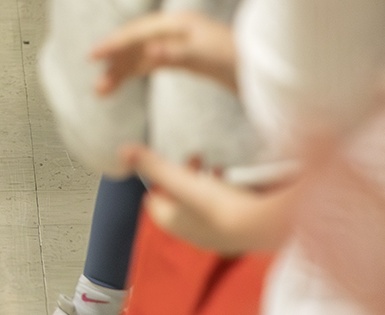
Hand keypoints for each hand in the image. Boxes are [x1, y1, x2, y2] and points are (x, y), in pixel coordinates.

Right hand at [91, 10, 238, 95]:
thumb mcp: (208, 56)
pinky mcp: (186, 58)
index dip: (113, 44)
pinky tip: (126, 80)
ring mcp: (180, 43)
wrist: (271, 69)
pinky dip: (136, 71)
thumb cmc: (242, 59)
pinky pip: (152, 63)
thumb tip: (149, 53)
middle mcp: (175, 30)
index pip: (136, 32)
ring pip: (141, 55)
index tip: (92, 56)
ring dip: (122, 71)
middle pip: (135, 44)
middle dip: (114, 64)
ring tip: (103, 90)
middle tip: (98, 88)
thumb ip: (177, 53)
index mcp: (177, 24)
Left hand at [119, 144, 294, 255]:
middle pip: (178, 200)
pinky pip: (223, 206)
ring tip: (213, 165)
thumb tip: (121, 151)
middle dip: (182, 177)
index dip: (155, 180)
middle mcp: (190, 232)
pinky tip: (232, 177)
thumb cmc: (217, 205)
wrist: (262, 226)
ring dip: (203, 182)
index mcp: (172, 222)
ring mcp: (215, 234)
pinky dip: (222, 190)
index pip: (153, 202)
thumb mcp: (179, 179)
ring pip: (201, 203)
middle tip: (193, 158)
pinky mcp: (237, 229)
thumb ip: (152, 164)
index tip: (164, 161)